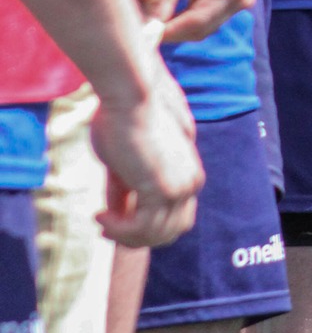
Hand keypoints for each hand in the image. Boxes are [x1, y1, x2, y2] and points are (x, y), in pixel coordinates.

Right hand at [92, 63, 202, 248]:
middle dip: (136, 238)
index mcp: (187, 173)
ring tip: (100, 221)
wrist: (131, 95)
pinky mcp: (165, 189)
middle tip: (105, 230)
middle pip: (169, 231)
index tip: (111, 223)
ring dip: (124, 235)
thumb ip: (125, 188)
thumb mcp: (123, 162)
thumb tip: (114, 215)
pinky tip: (101, 217)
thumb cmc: (123, 118)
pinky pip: (142, 228)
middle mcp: (190, 183)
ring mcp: (181, 188)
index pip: (174, 217)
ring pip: (156, 234)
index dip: (144, 228)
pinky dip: (120, 230)